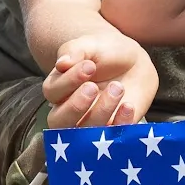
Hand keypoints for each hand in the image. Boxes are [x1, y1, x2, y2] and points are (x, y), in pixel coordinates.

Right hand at [43, 37, 157, 129]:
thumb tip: (61, 63)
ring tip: (118, 87)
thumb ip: (74, 51)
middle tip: (93, 87)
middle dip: (75, 106)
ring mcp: (90, 124)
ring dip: (101, 111)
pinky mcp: (111, 131)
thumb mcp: (89, 45)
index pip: (52, 92)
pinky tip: (128, 105)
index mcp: (58, 88)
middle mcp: (69, 110)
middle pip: (58, 121)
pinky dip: (120, 124)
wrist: (133, 62)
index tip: (89, 66)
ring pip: (84, 133)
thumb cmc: (103, 53)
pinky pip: (111, 138)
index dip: (68, 81)